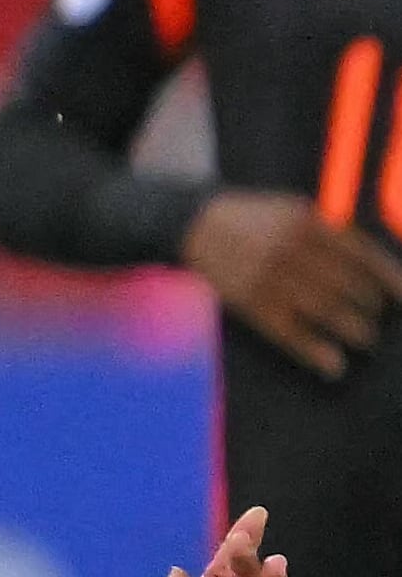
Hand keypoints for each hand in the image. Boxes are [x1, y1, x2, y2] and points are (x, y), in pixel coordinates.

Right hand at [182, 191, 401, 378]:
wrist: (194, 224)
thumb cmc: (252, 218)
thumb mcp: (293, 209)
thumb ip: (328, 231)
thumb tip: (368, 261)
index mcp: (309, 223)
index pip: (362, 255)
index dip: (387, 278)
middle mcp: (292, 250)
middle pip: (346, 286)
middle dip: (369, 306)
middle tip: (380, 318)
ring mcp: (270, 278)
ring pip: (324, 311)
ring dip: (351, 329)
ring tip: (366, 339)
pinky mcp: (250, 303)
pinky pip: (290, 333)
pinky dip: (315, 352)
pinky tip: (334, 367)